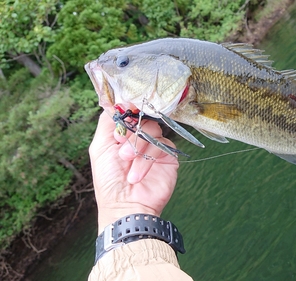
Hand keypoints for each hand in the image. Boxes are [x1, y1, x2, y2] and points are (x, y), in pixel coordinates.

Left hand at [89, 111, 178, 232]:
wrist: (126, 205)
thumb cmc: (109, 181)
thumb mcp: (100, 147)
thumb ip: (107, 122)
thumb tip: (115, 101)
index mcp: (122, 133)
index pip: (129, 110)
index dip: (127, 110)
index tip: (124, 115)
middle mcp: (139, 137)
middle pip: (141, 117)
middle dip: (130, 133)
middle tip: (121, 150)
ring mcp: (154, 145)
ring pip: (152, 129)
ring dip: (138, 146)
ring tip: (128, 163)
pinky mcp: (168, 155)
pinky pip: (162, 144)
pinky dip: (148, 159)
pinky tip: (138, 174)